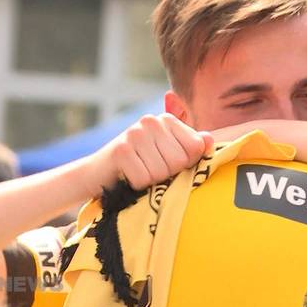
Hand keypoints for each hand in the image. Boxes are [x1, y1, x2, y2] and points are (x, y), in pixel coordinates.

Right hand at [84, 114, 212, 195]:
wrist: (97, 174)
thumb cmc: (139, 165)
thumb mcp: (168, 154)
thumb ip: (190, 147)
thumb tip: (209, 140)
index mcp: (167, 120)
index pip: (196, 148)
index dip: (186, 164)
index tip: (168, 163)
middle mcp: (151, 121)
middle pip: (180, 161)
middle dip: (168, 174)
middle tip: (150, 169)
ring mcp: (134, 133)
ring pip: (163, 172)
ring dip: (152, 181)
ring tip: (139, 172)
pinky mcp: (120, 150)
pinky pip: (144, 179)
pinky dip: (138, 185)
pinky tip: (128, 176)